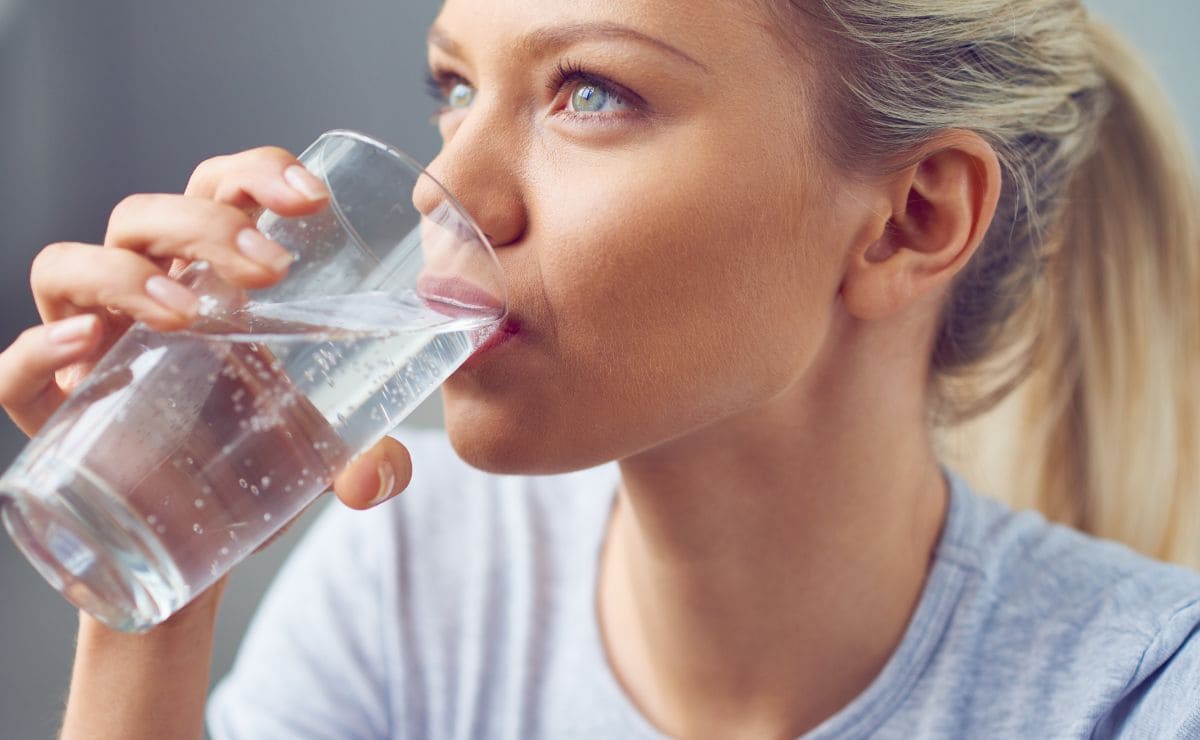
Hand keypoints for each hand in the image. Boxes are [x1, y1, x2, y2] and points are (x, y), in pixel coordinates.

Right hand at [0, 146, 410, 517]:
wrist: (195, 548)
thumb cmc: (254, 467)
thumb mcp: (323, 454)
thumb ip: (370, 461)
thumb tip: (375, 478)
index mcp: (212, 282)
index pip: (219, 193)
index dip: (255, 174)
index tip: (311, 198)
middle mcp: (141, 298)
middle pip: (147, 218)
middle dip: (206, 224)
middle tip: (271, 270)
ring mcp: (89, 348)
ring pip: (68, 267)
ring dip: (124, 275)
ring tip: (186, 315)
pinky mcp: (51, 412)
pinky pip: (14, 369)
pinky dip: (36, 353)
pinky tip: (86, 350)